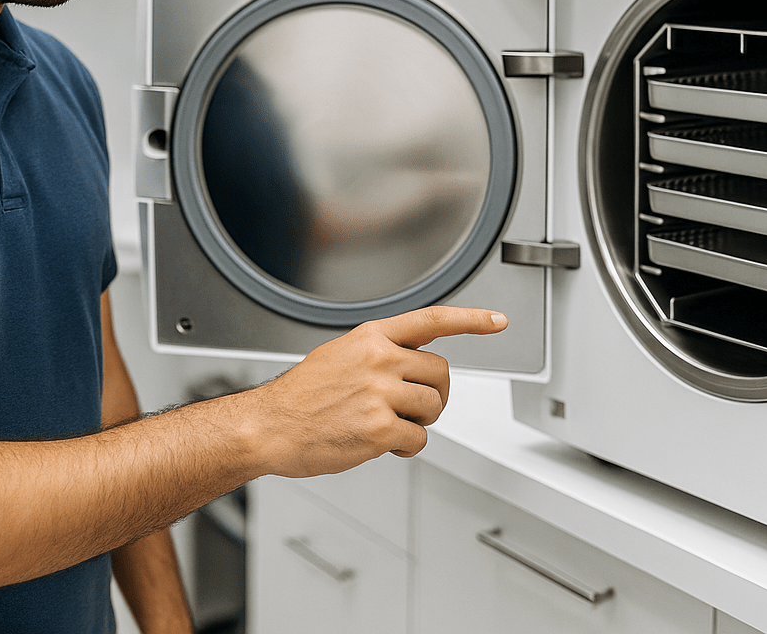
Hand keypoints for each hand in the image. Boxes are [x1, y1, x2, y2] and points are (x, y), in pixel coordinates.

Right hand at [244, 306, 507, 477]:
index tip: (497, 321)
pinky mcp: (379, 429)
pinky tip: (380, 444)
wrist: (269, 426)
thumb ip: (379, 352)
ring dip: (417, 423)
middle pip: (441, 374)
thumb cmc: (301, 397)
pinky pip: (418, 440)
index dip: (470, 319)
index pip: (431, 320)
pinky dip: (405, 448)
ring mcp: (380, 393)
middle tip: (411, 408)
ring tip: (385, 425)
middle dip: (433, 396)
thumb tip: (414, 360)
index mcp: (371, 337)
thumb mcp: (340, 355)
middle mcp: (379, 359)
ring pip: (433, 408)